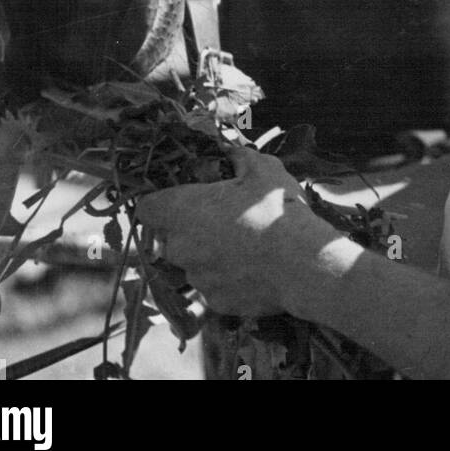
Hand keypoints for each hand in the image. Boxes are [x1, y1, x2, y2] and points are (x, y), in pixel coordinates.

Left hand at [136, 147, 335, 317]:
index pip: (145, 208)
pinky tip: (253, 267)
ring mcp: (197, 278)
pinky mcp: (216, 302)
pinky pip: (213, 286)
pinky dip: (226, 278)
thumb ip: (239, 155)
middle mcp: (180, 248)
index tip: (178, 197)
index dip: (159, 201)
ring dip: (208, 254)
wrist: (304, 263)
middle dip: (188, 228)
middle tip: (219, 217)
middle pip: (168, 237)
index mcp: (183, 211)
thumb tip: (230, 147)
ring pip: (192, 264)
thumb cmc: (277, 210)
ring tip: (242, 244)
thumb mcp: (262, 169)